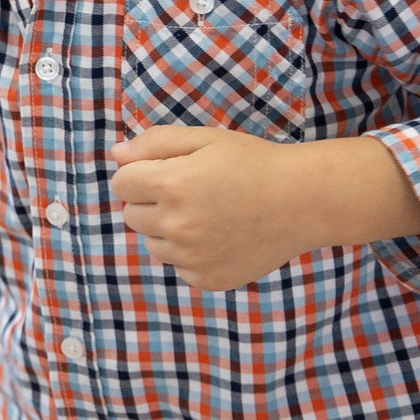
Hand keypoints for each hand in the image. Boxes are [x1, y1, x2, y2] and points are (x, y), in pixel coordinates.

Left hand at [108, 125, 319, 289]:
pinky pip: (178, 266)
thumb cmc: (252, 164)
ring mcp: (192, 257)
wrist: (303, 202)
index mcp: (172, 185)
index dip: (139, 173)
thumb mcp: (205, 139)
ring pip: (152, 243)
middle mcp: (177, 225)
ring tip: (206, 214)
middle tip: (189, 191)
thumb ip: (155, 143)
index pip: (121, 183)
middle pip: (132, 215)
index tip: (164, 171)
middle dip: (150, 201)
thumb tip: (116, 155)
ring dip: (167, 229)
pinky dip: (189, 253)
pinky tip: (219, 236)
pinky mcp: (207, 279)